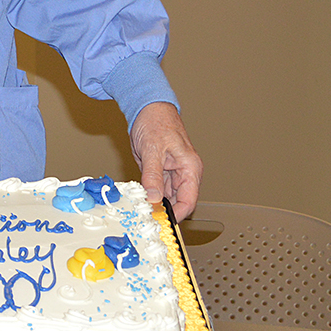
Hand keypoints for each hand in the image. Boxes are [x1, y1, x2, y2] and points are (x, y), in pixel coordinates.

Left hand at [129, 102, 201, 220]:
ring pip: (167, 197)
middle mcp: (184, 172)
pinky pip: (158, 188)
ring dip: (156, 204)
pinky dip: (150, 195)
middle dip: (165, 211)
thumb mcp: (152, 149)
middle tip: (148, 218)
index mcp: (190, 167)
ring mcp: (172, 172)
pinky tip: (140, 199)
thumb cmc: (156, 121)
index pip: (189, 200)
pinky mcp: (161, 171)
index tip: (163, 222)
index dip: (177, 214)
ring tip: (142, 210)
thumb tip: (153, 197)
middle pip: (178, 201)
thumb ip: (153, 175)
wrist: (147, 107)